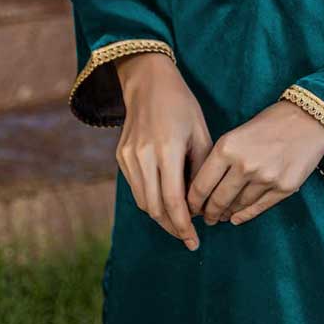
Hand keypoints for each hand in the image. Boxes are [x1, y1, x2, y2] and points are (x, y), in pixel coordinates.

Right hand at [114, 51, 212, 250]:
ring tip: (179, 224)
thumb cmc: (181, 105)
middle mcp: (143, 156)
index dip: (184, 225)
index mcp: (167, 150)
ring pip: (143, 202)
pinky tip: (165, 202)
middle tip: (189, 237)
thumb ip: (202, 169)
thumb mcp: (201, 132)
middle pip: (156, 208)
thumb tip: (202, 204)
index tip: (195, 240)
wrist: (148, 83)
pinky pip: (136, 188)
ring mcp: (128, 157)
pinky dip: (151, 200)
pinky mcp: (121, 157)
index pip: (174, 201)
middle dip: (173, 227)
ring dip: (161, 217)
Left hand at [186, 99, 323, 225]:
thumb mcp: (237, 134)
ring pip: (237, 206)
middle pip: (217, 200)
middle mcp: (244, 165)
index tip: (190, 207)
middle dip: (209, 212)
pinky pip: (258, 208)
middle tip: (206, 217)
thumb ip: (220, 159)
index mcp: (227, 147)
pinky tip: (237, 218)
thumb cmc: (270, 123)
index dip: (192, 201)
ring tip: (222, 215)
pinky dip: (244, 215)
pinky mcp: (283, 188)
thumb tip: (205, 189)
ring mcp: (265, 178)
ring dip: (227, 213)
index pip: (201, 185)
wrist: (308, 119)